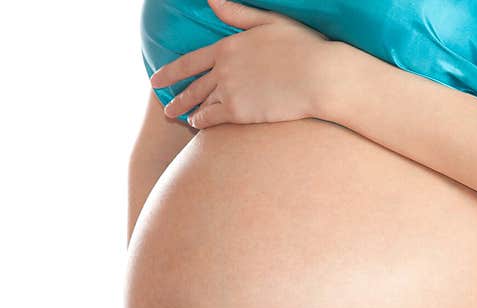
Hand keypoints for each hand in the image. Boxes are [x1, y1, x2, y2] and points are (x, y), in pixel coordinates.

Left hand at [149, 0, 334, 128]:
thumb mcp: (269, 22)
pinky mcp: (239, 112)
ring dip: (189, 112)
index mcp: (227, 47)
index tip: (157, 80)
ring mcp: (229, 92)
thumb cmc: (303, 47)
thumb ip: (238, 13)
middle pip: (192, 87)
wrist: (319, 76)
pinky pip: (212, 119)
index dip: (170, 72)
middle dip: (176, 97)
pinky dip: (202, 122)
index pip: (190, 62)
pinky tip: (198, 125)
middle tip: (166, 108)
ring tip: (182, 118)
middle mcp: (223, 69)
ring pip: (201, 105)